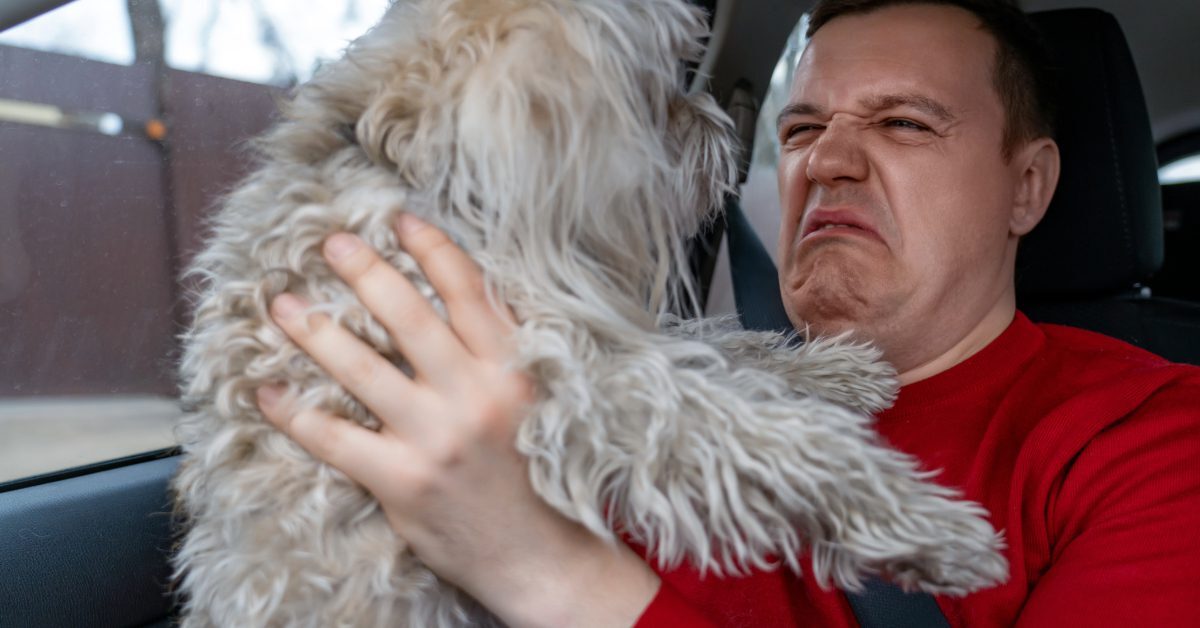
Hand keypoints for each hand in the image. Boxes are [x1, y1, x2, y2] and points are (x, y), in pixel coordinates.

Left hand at [255, 213, 658, 627]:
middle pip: (408, 316)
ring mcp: (434, 438)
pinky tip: (267, 392)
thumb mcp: (531, 397)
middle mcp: (472, 395)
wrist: (535, 551)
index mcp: (510, 369)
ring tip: (283, 304)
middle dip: (364, 271)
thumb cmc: (531, 469)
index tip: (401, 220)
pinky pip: (334, 438)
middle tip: (331, 244)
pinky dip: (295, 414)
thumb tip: (456, 293)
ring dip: (315, 330)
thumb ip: (498, 349)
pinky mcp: (401, 479)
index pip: (467, 291)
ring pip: (361, 369)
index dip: (432, 249)